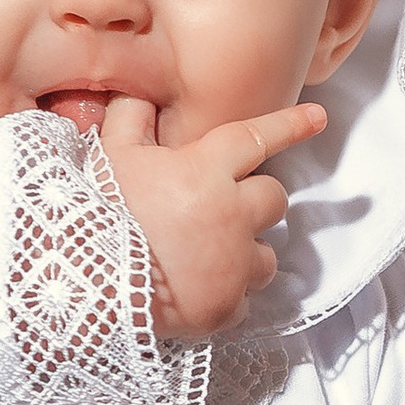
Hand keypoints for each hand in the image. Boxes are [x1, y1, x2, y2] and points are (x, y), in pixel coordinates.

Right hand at [99, 98, 325, 343]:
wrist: (85, 286)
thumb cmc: (94, 215)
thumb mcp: (108, 157)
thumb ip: (131, 121)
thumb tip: (142, 98)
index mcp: (206, 171)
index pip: (257, 138)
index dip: (290, 125)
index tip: (319, 118)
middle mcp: (232, 215)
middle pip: (274, 198)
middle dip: (254, 200)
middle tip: (217, 210)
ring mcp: (234, 264)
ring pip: (268, 254)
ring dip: (247, 252)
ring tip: (206, 256)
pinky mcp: (227, 306)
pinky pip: (244, 299)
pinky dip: (226, 294)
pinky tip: (195, 290)